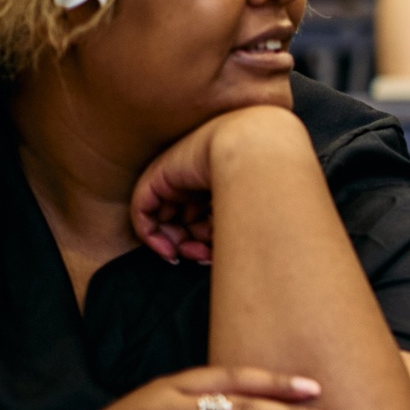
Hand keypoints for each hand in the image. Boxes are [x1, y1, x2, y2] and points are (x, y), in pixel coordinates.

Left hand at [130, 105, 307, 265]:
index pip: (205, 216)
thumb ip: (231, 227)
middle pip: (185, 219)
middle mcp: (198, 178)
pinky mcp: (158, 176)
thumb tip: (217, 254)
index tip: (211, 257)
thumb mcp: (248, 210)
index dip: (206, 240)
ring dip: (175, 242)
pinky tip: (167, 249)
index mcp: (222, 179)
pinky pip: (143, 210)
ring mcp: (178, 175)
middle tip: (198, 257)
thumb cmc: (267, 181)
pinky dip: (151, 234)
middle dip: (190, 243)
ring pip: (165, 218)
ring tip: (187, 254)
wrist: (258, 151)